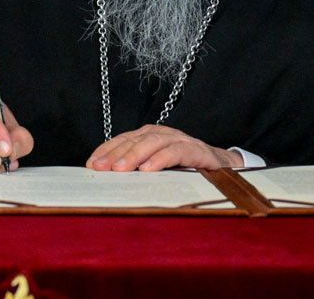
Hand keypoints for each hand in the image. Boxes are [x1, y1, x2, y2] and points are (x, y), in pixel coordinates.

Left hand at [87, 125, 239, 171]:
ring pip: (152, 143)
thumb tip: (109, 178)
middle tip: (101, 168)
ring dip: (134, 155)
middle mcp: (162, 134)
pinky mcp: (196, 150)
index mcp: (149, 136)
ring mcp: (179, 139)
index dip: (106, 150)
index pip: (123, 139)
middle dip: (115, 154)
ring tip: (121, 169)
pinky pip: (175, 151)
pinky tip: (149, 169)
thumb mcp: (157, 167)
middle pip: (134, 140)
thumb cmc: (184, 167)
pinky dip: (161, 159)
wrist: (222, 167)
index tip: (91, 164)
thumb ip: (137, 168)